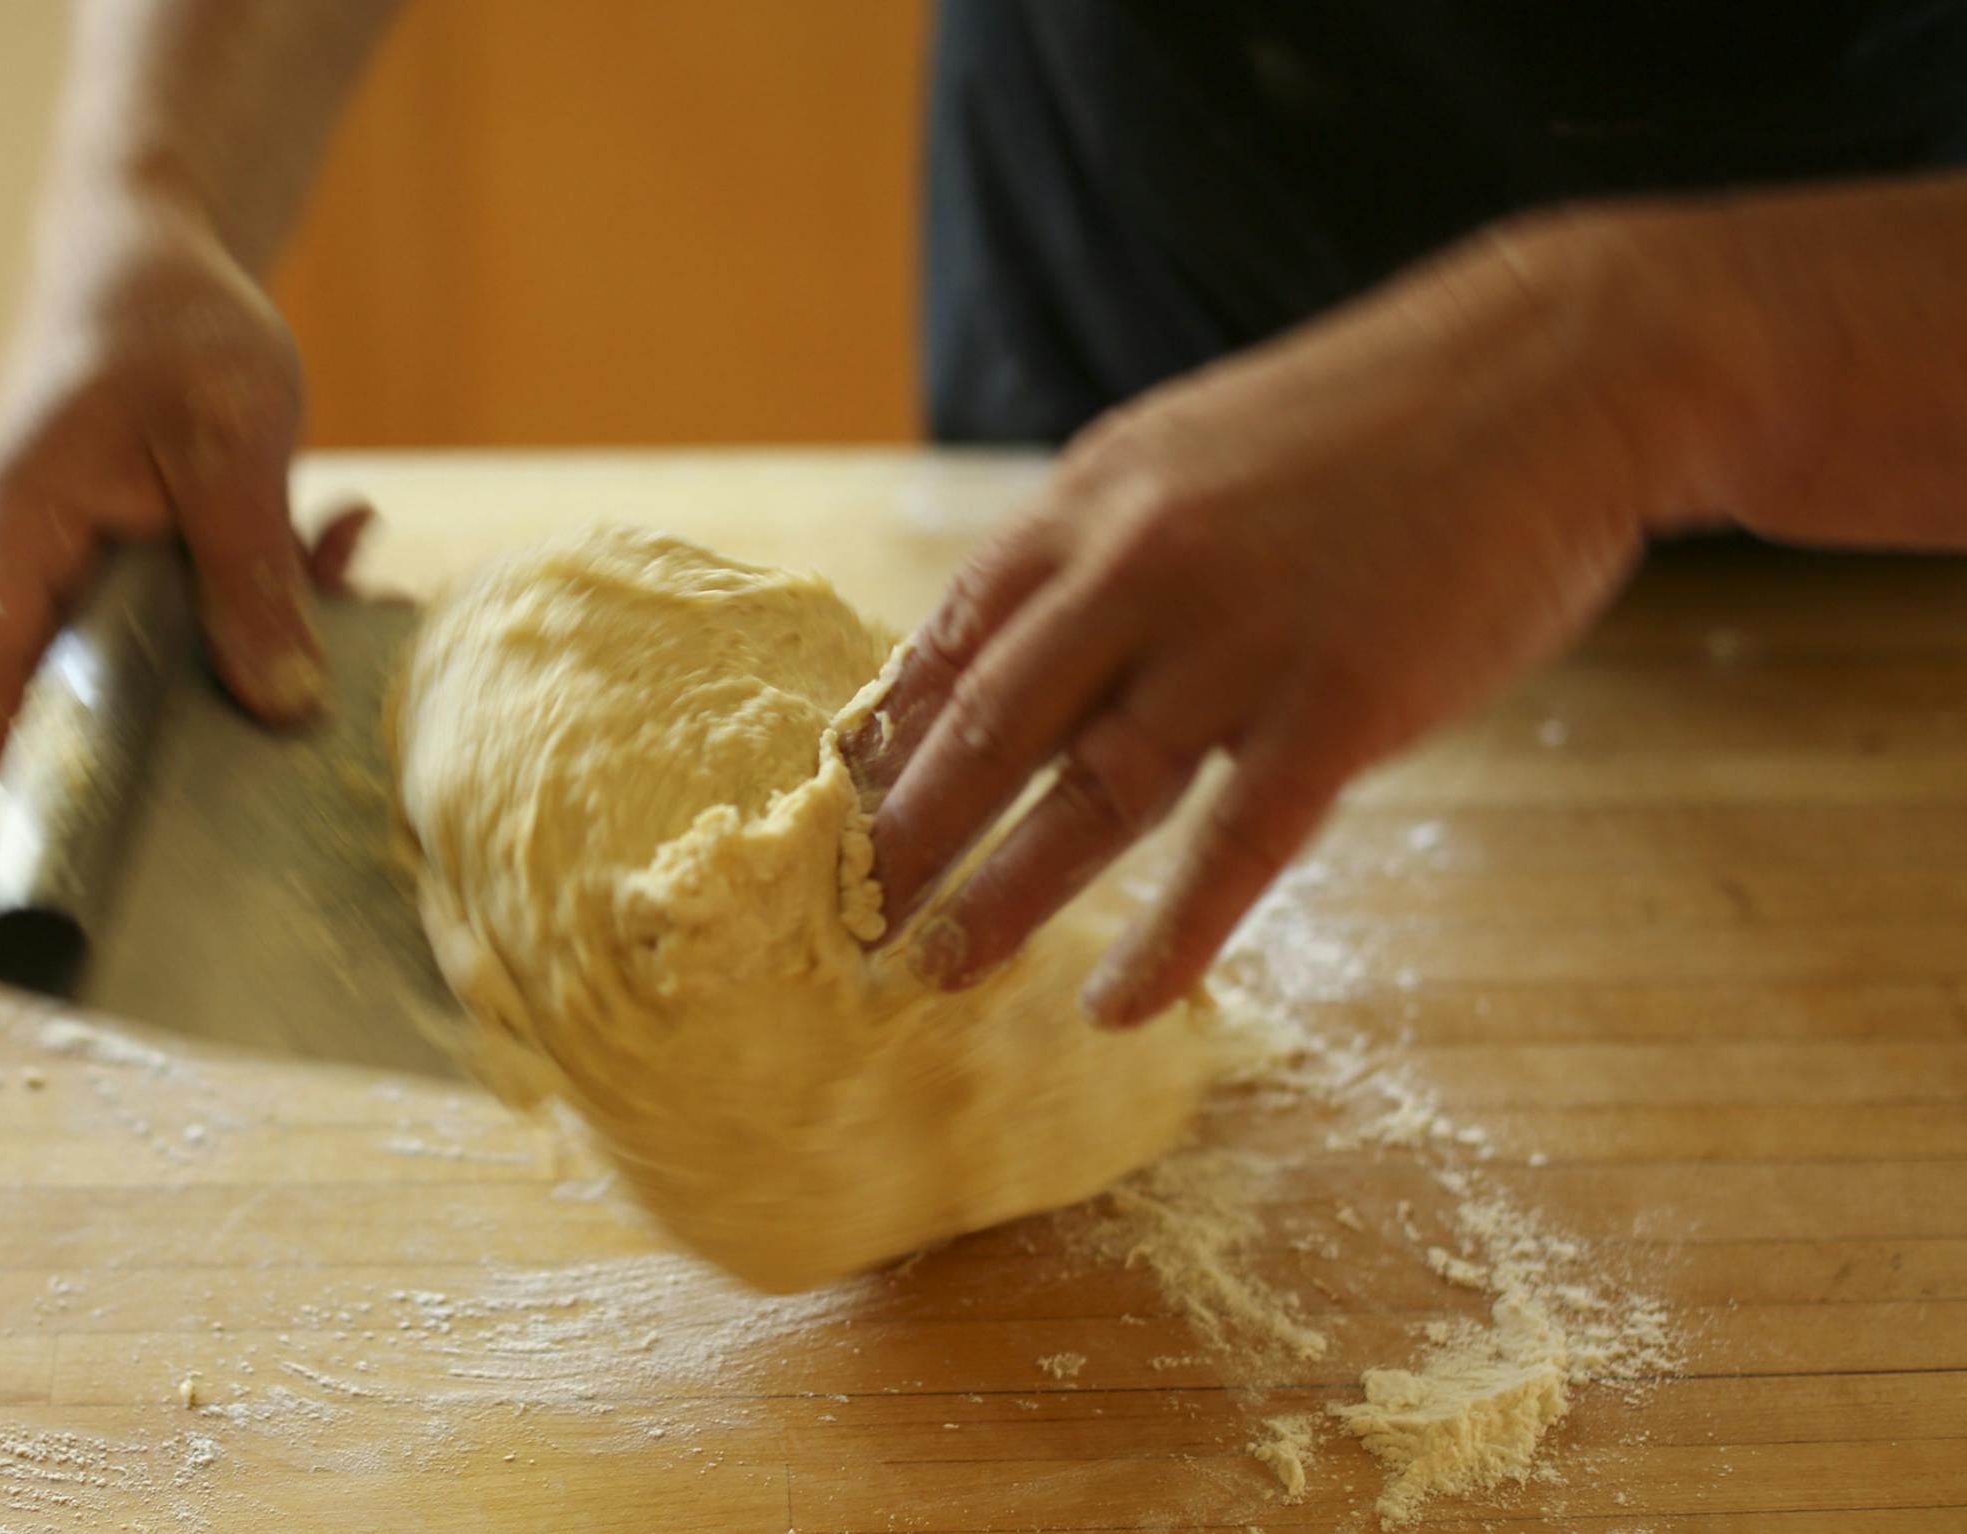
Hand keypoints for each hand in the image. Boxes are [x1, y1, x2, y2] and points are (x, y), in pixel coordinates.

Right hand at [0, 190, 367, 764]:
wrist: (162, 246)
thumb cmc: (170, 326)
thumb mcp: (227, 450)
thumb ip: (252, 578)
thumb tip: (284, 704)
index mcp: (10, 542)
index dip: (51, 773)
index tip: (151, 821)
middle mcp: (29, 567)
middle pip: (95, 693)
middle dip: (213, 708)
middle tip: (316, 702)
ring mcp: (86, 562)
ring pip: (171, 651)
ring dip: (267, 633)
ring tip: (358, 581)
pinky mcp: (142, 552)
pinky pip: (206, 605)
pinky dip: (279, 587)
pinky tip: (351, 528)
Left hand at [849, 208, 1753, 1025]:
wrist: (1554, 371)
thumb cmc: (1370, 423)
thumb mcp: (1190, 450)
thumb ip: (1104, 547)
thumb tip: (1022, 645)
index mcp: (1092, 502)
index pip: (950, 644)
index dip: (885, 743)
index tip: (831, 822)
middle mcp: (1139, 569)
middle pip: (986, 732)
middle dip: (904, 840)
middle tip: (843, 927)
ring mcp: (1238, 639)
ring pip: (1086, 798)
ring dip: (998, 899)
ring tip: (931, 975)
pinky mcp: (1340, 705)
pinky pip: (1232, 850)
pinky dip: (1169, 937)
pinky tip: (1115, 1003)